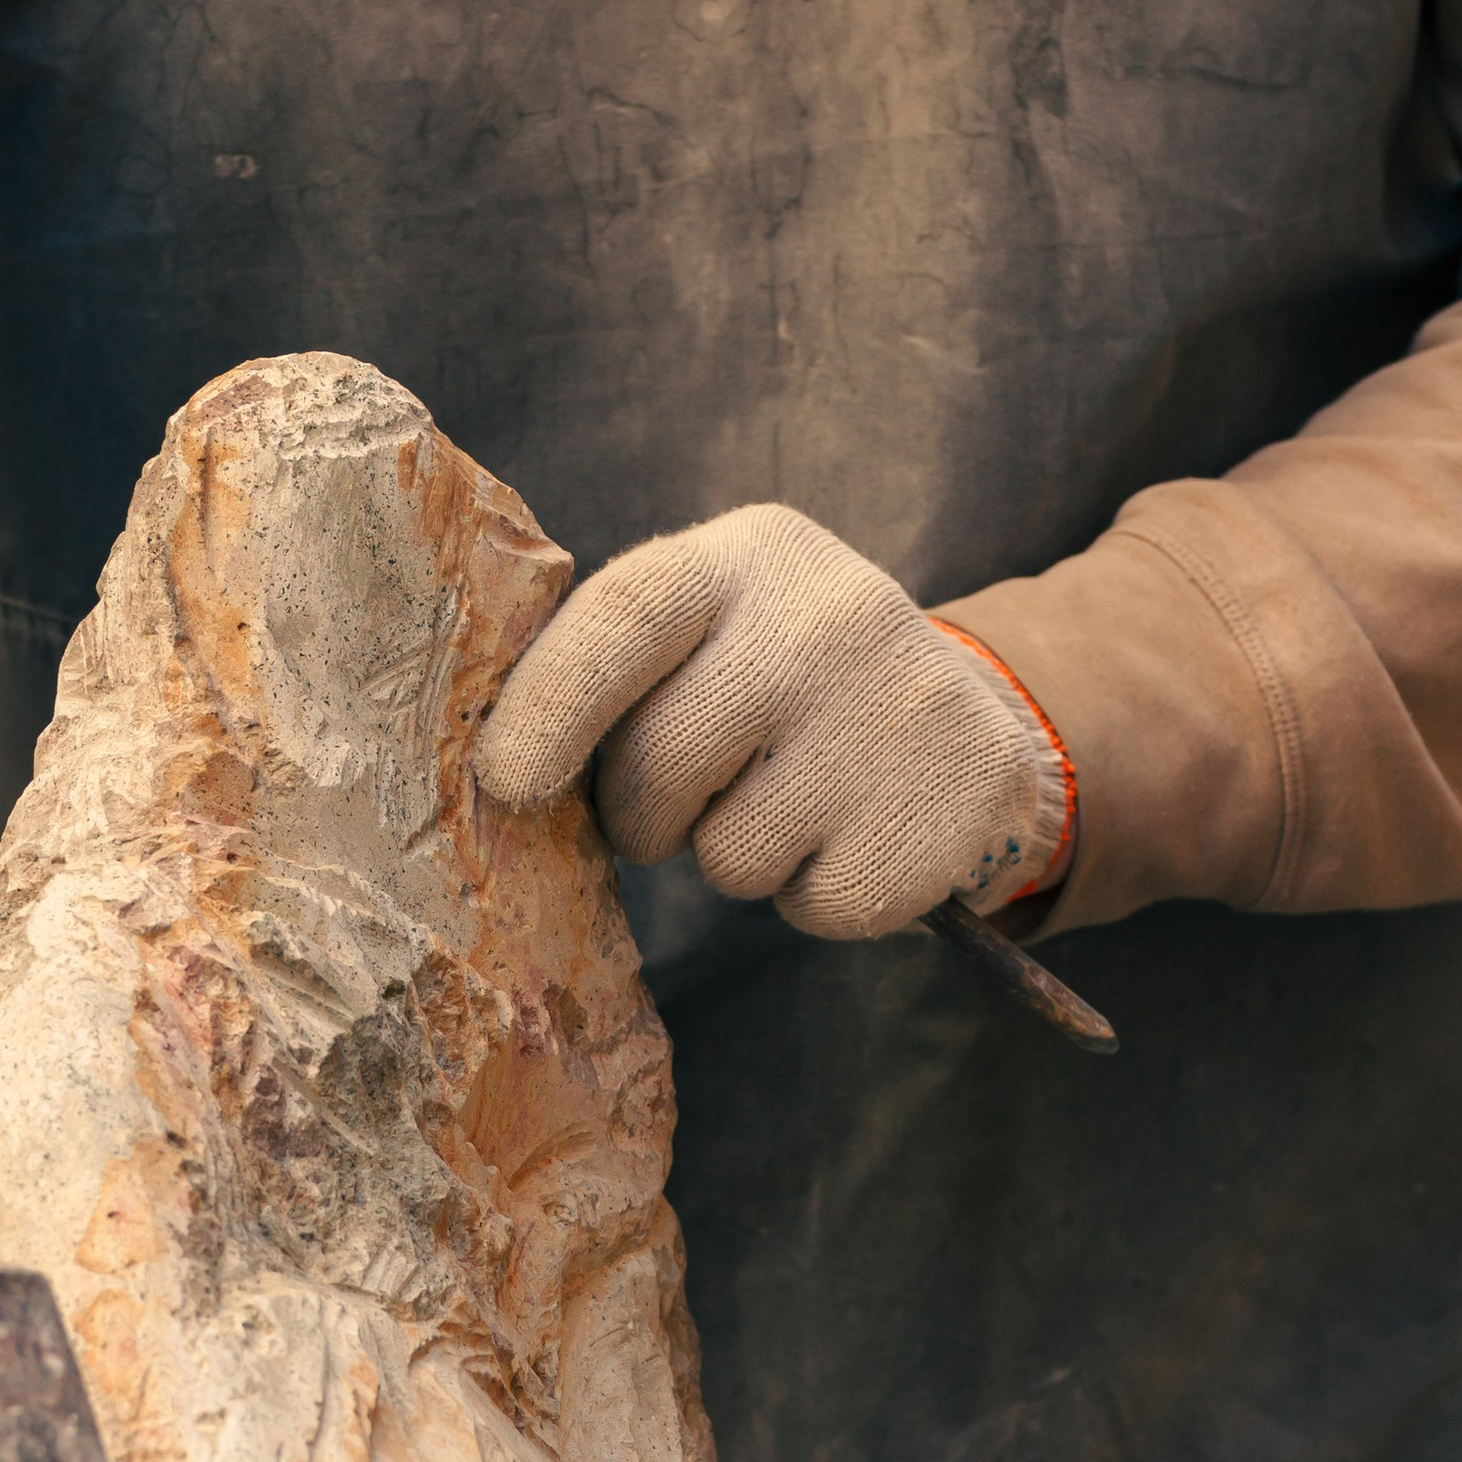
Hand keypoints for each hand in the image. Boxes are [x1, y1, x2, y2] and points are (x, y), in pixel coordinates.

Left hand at [475, 505, 1070, 935]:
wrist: (965, 720)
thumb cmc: (784, 681)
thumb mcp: (714, 624)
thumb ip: (613, 662)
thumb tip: (495, 770)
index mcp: (747, 555)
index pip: (625, 616)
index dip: (551, 707)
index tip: (505, 783)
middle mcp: (828, 615)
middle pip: (662, 760)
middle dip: (644, 816)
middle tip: (684, 806)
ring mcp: (898, 710)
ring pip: (732, 854)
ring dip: (735, 861)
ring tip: (790, 805)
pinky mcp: (949, 806)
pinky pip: (812, 906)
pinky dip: (813, 899)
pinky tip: (850, 837)